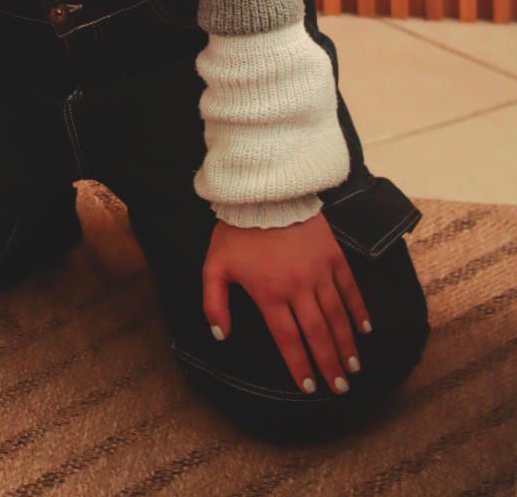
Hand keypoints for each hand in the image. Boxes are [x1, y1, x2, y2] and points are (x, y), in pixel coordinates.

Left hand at [202, 211, 370, 394]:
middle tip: (340, 388)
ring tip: (353, 367)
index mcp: (270, 293)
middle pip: (317, 334)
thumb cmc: (236, 230)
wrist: (262, 191)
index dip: (300, 366)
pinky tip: (364, 329)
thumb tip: (221, 335)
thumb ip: (214, 303)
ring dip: (346, 344)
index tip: (310, 388)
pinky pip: (349, 288)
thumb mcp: (214, 266)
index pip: (288, 340)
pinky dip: (358, 310)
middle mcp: (298, 287)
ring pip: (336, 316)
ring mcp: (319, 271)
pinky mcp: (333, 255)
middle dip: (330, 365)